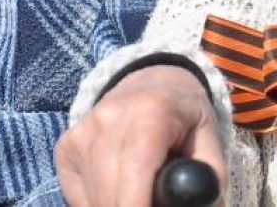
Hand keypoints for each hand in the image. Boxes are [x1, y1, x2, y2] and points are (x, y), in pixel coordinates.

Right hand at [57, 64, 224, 206]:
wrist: (152, 82)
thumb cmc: (185, 117)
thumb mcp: (210, 139)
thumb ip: (209, 176)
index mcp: (151, 113)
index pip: (136, 171)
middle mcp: (109, 118)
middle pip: (111, 193)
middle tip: (154, 206)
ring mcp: (83, 132)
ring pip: (94, 199)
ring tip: (142, 196)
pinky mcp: (66, 146)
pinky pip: (78, 196)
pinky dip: (99, 204)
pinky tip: (119, 190)